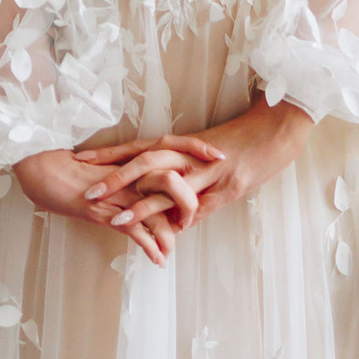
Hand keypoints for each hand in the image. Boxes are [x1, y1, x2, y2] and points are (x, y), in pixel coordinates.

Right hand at [13, 139, 211, 266]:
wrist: (41, 170)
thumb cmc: (71, 169)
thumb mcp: (106, 170)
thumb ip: (130, 176)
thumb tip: (150, 187)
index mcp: (132, 156)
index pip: (173, 143)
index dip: (197, 148)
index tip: (218, 156)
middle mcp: (129, 170)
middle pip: (172, 178)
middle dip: (191, 199)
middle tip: (198, 215)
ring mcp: (119, 190)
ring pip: (156, 207)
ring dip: (171, 231)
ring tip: (174, 247)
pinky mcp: (105, 209)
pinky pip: (135, 230)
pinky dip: (150, 246)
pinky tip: (159, 259)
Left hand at [89, 96, 314, 230]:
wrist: (278, 126)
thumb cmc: (244, 136)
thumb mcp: (207, 150)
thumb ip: (184, 168)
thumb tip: (163, 192)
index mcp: (181, 144)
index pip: (137, 147)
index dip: (109, 155)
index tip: (80, 160)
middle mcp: (189, 155)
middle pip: (144, 164)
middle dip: (115, 179)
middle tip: (87, 192)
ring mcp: (209, 171)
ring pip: (169, 187)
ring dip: (142, 205)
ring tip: (116, 220)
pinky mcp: (228, 186)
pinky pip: (202, 205)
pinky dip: (184, 218)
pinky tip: (167, 232)